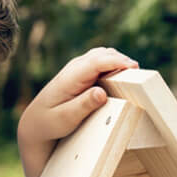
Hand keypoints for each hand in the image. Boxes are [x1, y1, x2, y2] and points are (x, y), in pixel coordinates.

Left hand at [17, 46, 137, 176]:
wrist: (36, 122)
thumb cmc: (49, 123)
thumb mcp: (65, 119)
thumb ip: (83, 106)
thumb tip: (102, 93)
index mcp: (70, 77)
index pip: (96, 62)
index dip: (116, 62)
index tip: (134, 67)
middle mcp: (75, 67)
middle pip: (102, 54)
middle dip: (122, 60)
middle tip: (140, 74)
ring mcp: (78, 68)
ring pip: (103, 55)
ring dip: (119, 61)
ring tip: (134, 75)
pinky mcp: (83, 73)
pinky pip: (102, 63)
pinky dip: (114, 65)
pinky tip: (123, 76)